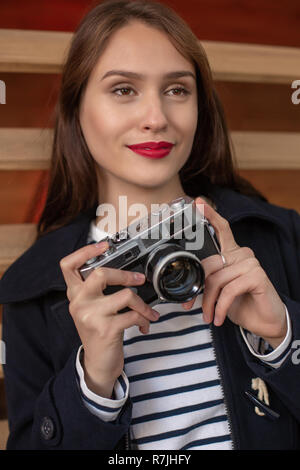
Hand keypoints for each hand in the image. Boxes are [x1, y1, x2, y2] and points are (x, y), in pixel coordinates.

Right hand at [60, 241, 159, 396]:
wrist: (98, 364)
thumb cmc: (98, 332)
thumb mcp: (91, 310)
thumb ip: (97, 291)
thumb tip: (121, 270)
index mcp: (75, 295)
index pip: (68, 266)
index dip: (85, 251)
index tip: (103, 245)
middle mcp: (79, 303)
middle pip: (102, 274)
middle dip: (126, 275)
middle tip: (140, 279)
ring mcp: (91, 316)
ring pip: (126, 295)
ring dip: (143, 305)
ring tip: (148, 312)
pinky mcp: (106, 329)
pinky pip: (134, 315)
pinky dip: (145, 319)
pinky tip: (145, 325)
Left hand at [183, 197, 286, 348]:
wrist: (264, 322)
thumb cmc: (241, 304)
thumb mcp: (219, 291)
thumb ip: (208, 280)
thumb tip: (188, 284)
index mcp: (232, 254)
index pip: (221, 229)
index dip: (209, 215)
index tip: (198, 203)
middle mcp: (242, 254)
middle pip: (209, 264)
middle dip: (197, 288)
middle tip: (190, 305)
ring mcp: (250, 263)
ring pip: (216, 279)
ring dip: (208, 302)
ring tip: (208, 315)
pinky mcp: (257, 276)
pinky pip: (229, 289)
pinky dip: (220, 307)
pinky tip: (219, 317)